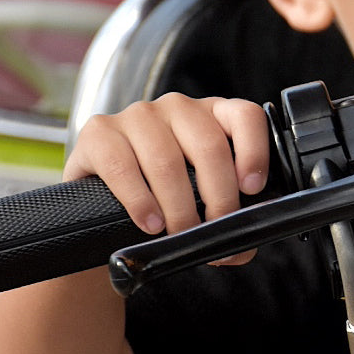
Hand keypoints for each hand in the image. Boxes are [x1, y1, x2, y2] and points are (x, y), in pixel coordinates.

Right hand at [64, 93, 269, 262]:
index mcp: (215, 114)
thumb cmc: (166, 197)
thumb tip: (242, 246)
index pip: (246, 115)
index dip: (254, 152)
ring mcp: (138, 115)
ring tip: (180, 233)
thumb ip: (229, 211)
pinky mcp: (99, 132)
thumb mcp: (203, 197)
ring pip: (167, 161)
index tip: (252, 189)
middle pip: (209, 147)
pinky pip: (123, 167)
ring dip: (179, 207)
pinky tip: (150, 223)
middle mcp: (179, 107)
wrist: (104, 203)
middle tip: (213, 230)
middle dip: (218, 197)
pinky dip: (140, 202)